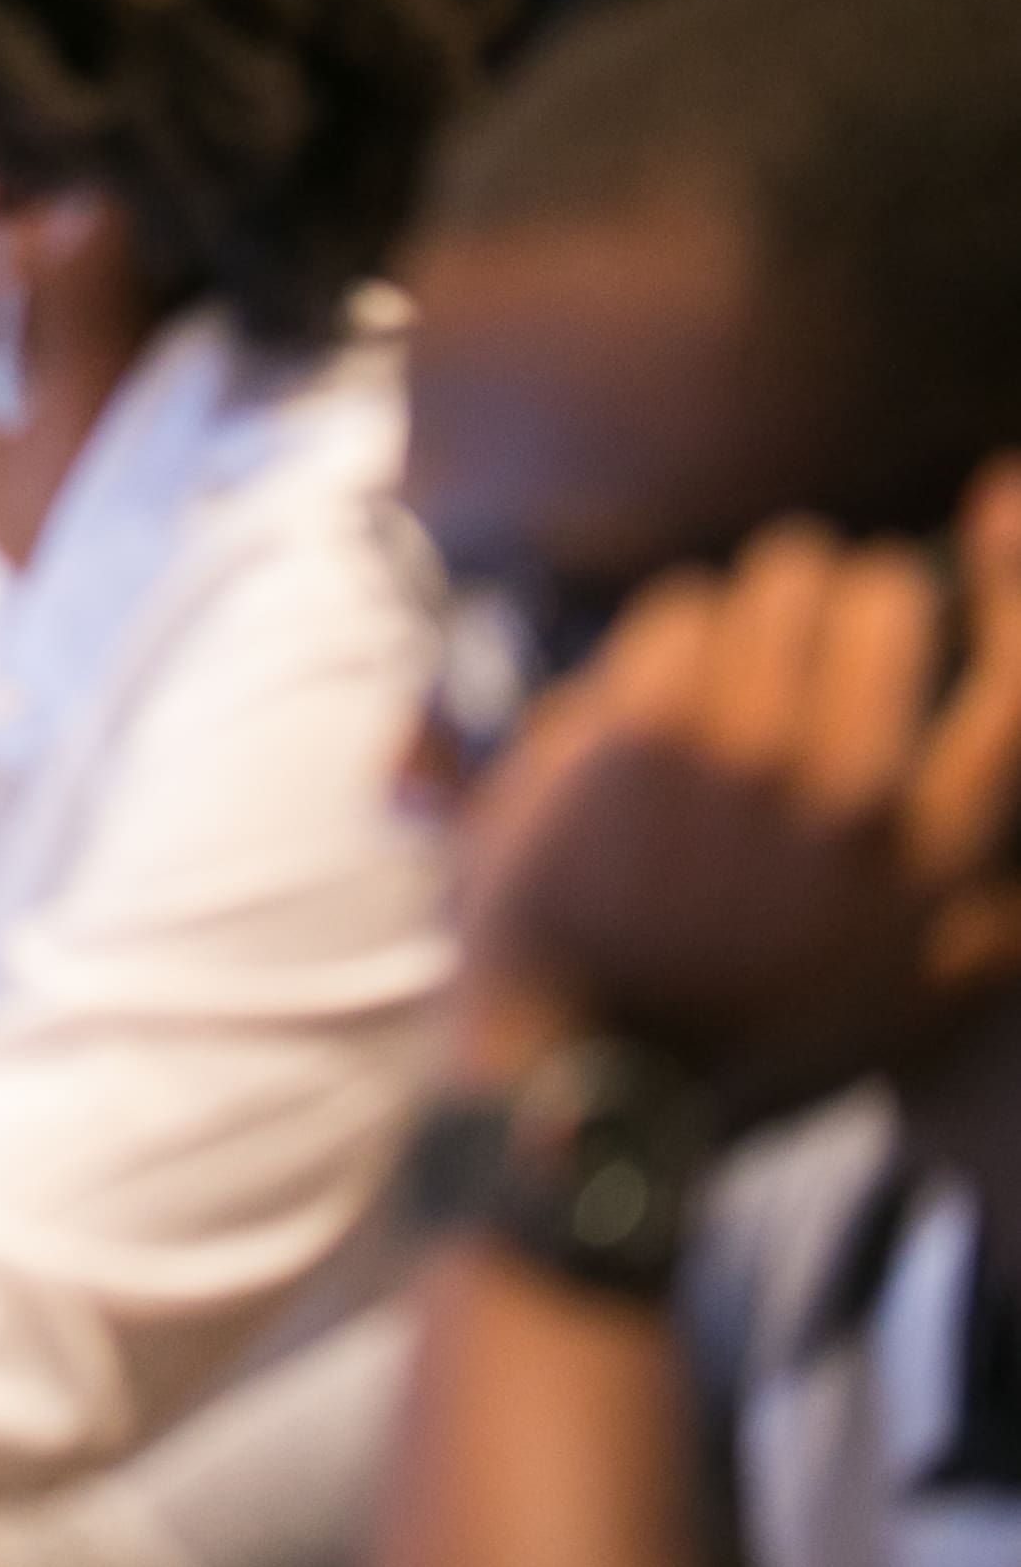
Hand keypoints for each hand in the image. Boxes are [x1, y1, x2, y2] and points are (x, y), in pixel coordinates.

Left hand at [461, 461, 1020, 1117]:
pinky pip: (673, 614)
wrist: (588, 1065)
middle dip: (837, 594)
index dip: (1016, 572)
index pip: (1017, 683)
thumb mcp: (916, 1000)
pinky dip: (662, 640)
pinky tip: (649, 700)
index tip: (998, 501)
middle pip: (877, 595)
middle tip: (801, 632)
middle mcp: (853, 791)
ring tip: (718, 682)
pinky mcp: (641, 728)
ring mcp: (743, 752)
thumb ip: (992, 918)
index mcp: (932, 851)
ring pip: (764, 587)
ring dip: (742, 614)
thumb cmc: (751, 1036)